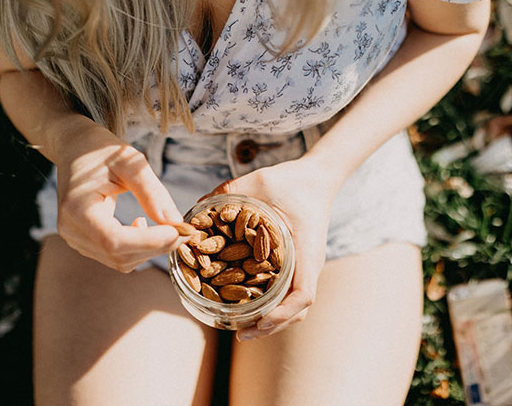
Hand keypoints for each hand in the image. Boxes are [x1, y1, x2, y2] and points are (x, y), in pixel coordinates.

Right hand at [54, 121, 187, 271]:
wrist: (75, 149)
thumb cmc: (100, 151)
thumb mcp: (130, 162)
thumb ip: (153, 193)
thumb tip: (175, 222)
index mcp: (78, 208)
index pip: (114, 240)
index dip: (149, 241)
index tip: (179, 230)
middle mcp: (72, 229)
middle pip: (119, 255)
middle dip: (156, 246)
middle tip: (184, 230)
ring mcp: (76, 239)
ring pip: (120, 261)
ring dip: (149, 249)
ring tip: (166, 225)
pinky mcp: (84, 243)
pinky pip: (116, 256)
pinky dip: (138, 248)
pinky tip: (142, 224)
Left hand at [202, 158, 339, 339]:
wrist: (317, 177)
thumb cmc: (291, 180)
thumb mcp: (258, 181)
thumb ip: (227, 194)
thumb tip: (194, 211)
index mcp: (306, 248)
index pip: (303, 293)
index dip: (281, 313)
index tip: (258, 322)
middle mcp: (309, 262)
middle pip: (297, 308)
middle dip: (270, 326)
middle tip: (241, 334)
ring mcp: (306, 265)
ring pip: (294, 305)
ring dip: (271, 320)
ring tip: (242, 329)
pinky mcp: (299, 263)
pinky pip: (289, 292)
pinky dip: (273, 305)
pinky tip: (249, 307)